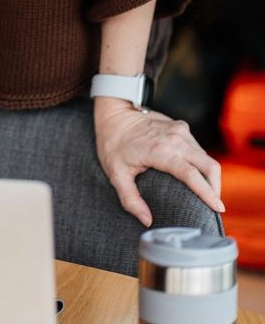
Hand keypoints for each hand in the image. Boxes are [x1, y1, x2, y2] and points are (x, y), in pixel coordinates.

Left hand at [93, 99, 224, 226]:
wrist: (114, 111)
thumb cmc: (113, 142)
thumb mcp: (115, 173)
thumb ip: (130, 200)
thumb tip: (147, 220)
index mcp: (161, 151)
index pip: (192, 175)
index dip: (208, 194)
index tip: (218, 208)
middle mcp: (175, 139)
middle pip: (209, 165)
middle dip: (216, 187)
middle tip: (213, 205)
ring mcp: (180, 130)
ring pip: (206, 156)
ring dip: (209, 175)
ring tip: (205, 193)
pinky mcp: (180, 126)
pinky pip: (198, 147)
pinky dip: (201, 163)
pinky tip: (195, 174)